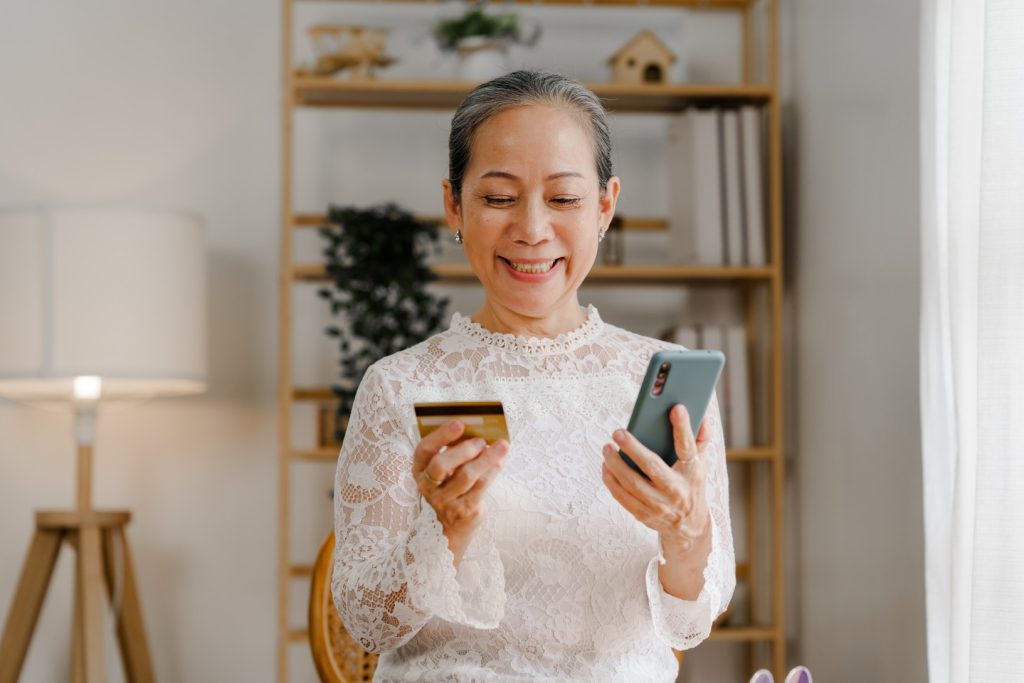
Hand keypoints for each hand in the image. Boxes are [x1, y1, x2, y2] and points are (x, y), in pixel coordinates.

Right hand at [412, 420, 508, 551]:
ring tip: (501, 446)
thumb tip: (480, 429)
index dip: (441, 435)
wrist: (454, 524)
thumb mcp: (447, 468)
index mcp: (420, 470)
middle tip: (481, 440)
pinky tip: (501, 460)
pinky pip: (481, 487)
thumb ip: (456, 449)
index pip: (424, 450)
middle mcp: (428, 487)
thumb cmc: (451, 485)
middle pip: (441, 465)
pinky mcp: (464, 511)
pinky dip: (493, 470)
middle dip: (463, 449)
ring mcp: (445, 501)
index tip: (459, 423)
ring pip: (466, 476)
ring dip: (486, 458)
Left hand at [601, 404, 711, 548]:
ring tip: (606, 448)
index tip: (676, 408)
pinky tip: (605, 466)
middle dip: (633, 448)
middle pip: (652, 467)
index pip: (687, 447)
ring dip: (615, 464)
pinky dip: (611, 481)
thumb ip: (699, 441)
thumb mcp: (699, 465)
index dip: (683, 427)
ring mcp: (659, 505)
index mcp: (692, 473)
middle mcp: (676, 490)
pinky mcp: (644, 515)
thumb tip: (702, 419)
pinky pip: (622, 497)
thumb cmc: (691, 486)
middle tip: (617, 432)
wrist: (690, 527)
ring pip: (632, 484)